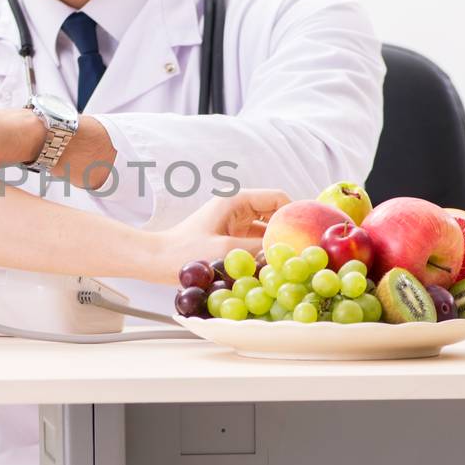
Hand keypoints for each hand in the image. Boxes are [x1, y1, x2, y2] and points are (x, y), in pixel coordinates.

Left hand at [149, 188, 291, 282]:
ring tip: (291, 259)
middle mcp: (237, 208)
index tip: (309, 231)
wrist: (155, 261)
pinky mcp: (229, 238)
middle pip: (275, 214)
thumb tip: (286, 252)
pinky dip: (265, 251)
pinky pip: (255, 242)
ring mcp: (233, 223)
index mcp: (236, 201)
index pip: (278, 197)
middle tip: (305, 249)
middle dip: (289, 230)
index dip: (296, 212)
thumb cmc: (183, 253)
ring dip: (277, 243)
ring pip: (267, 230)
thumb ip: (257, 249)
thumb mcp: (225, 252)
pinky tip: (272, 267)